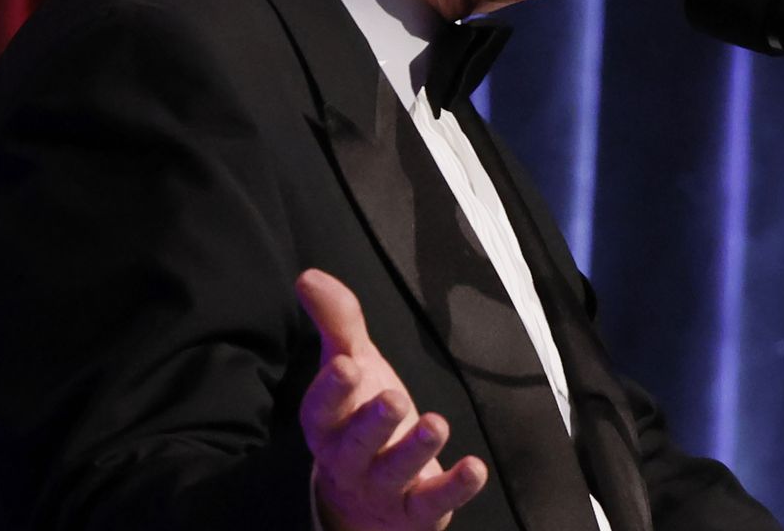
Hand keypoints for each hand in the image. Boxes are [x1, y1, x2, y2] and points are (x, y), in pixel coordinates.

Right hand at [296, 269, 488, 529]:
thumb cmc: (358, 418)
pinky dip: (455, 487)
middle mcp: (348, 459)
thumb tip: (308, 276)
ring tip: (436, 424)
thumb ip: (336, 322)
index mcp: (328, 423)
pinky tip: (475, 467)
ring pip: (394, 472)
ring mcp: (382, 488)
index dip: (333, 390)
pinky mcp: (416, 510)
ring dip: (415, 450)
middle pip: (356, 444)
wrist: (367, 501)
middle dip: (373, 422)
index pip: (322, 409)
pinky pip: (433, 501)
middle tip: (394, 398)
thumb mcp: (351, 365)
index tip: (348, 365)